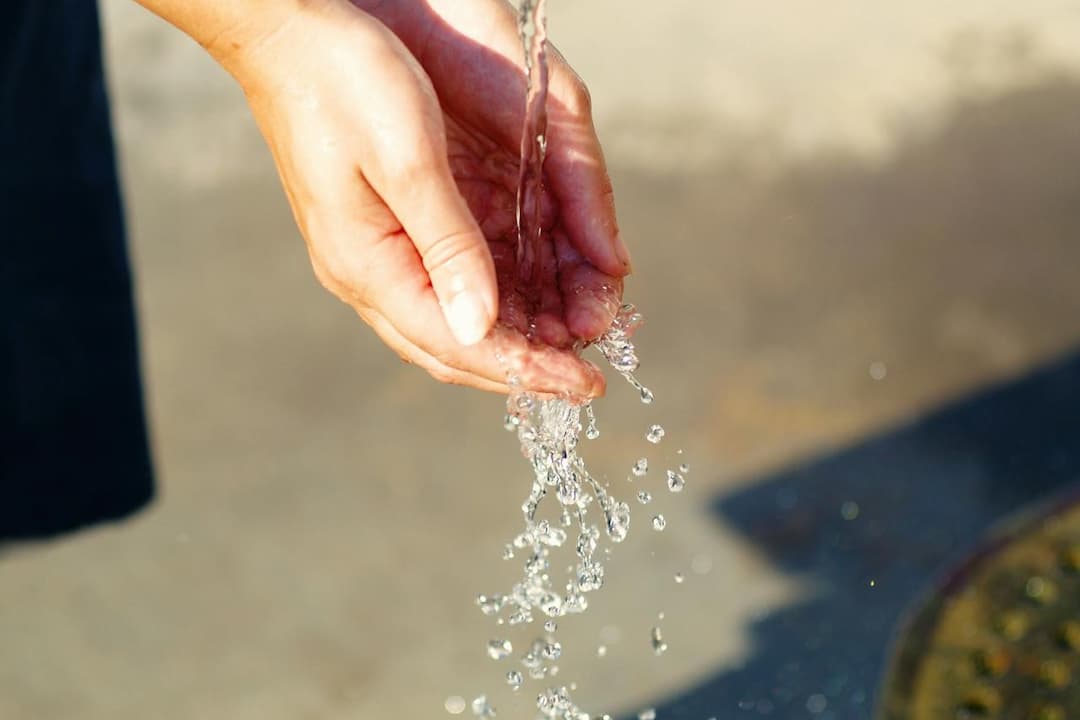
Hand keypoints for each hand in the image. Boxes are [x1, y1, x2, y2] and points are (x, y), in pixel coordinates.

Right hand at [216, 0, 630, 396]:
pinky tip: (530, 302)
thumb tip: (480, 327)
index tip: (584, 385)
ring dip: (511, 339)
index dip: (525, 370)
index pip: (457, 344)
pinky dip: (492, 303)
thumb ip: (448, 246)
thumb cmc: (343, 82)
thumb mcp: (408, 161)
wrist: (287, 33)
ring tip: (570, 343)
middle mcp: (366, 274)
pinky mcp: (383, 232)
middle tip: (585, 379)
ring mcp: (370, 256)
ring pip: (449, 323)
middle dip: (523, 369)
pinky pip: (443, 288)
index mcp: (367, 265)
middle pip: (453, 349)